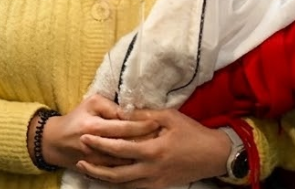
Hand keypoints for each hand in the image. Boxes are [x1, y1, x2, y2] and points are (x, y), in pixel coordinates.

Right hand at [40, 93, 159, 169]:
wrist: (56, 142)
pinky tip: (143, 161)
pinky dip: (132, 168)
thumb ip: (111, 105)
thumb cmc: (76, 118)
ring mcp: (96, 162)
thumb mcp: (91, 103)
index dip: (141, 125)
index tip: (156, 122)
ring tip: (157, 149)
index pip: (123, 127)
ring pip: (124, 162)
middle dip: (146, 142)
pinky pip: (118, 172)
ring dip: (141, 157)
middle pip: (127, 146)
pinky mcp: (97, 172)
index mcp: (94, 126)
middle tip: (162, 136)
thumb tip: (130, 110)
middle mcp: (95, 146)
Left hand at [75, 108, 228, 188]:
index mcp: (153, 150)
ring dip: (103, 178)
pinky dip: (118, 184)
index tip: (85, 136)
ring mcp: (154, 181)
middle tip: (80, 157)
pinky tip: (108, 178)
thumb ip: (144, 116)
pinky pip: (133, 188)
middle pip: (116, 173)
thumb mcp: (170, 117)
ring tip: (88, 169)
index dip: (100, 143)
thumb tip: (122, 112)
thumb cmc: (192, 133)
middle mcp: (151, 170)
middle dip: (95, 166)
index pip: (120, 148)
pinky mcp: (159, 187)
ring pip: (122, 185)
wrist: (214, 155)